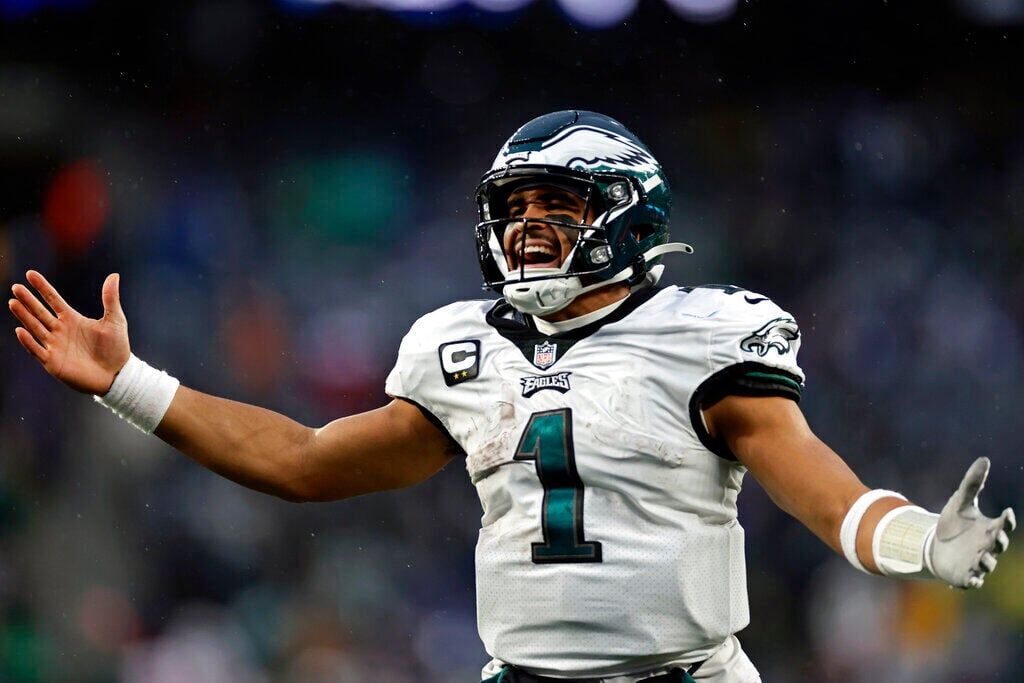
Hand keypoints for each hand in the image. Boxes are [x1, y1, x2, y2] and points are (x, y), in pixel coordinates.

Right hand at [8, 270, 130, 394]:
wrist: (117, 375)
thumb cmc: (116, 348)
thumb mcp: (115, 320)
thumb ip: (110, 298)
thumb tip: (114, 275)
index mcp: (72, 319)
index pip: (53, 299)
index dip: (42, 287)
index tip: (30, 274)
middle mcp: (60, 331)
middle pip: (39, 312)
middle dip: (28, 300)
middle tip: (16, 287)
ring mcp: (55, 346)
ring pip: (35, 328)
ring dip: (24, 316)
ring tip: (13, 303)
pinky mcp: (53, 362)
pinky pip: (37, 350)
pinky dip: (29, 341)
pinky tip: (21, 330)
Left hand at [930, 457, 1015, 588]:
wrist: (935, 545)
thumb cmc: (953, 524)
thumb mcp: (960, 502)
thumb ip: (973, 483)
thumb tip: (984, 459)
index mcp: (989, 529)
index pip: (1003, 526)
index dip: (1006, 521)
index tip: (1007, 512)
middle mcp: (987, 547)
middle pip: (998, 546)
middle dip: (998, 542)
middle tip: (995, 536)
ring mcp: (977, 563)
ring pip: (988, 565)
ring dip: (987, 561)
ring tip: (982, 556)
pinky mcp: (965, 575)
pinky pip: (973, 581)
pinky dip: (973, 581)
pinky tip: (971, 580)